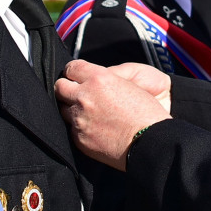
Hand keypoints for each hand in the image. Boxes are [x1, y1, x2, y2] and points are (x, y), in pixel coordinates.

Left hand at [56, 60, 172, 170]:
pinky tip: (94, 129)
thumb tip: (91, 81)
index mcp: (99, 79)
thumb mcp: (128, 84)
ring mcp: (79, 118)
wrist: (150, 143)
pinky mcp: (79, 138)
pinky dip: (80, 128)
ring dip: (72, 109)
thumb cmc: (146, 113)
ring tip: (88, 114)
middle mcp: (85, 96)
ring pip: (63, 109)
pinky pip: (72, 129)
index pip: (72, 68)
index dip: (73, 72)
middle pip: (60, 87)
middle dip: (66, 89)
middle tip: (75, 94)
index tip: (75, 77)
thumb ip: (105, 80)